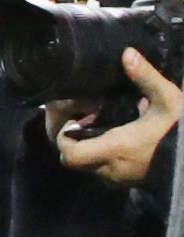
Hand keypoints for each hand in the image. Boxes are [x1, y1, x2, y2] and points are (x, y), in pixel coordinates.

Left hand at [55, 49, 182, 188]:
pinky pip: (104, 172)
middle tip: (89, 122)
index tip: (76, 120)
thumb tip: (127, 52)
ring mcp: (119, 179)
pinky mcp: (128, 183)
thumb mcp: (168, 99)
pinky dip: (103, 158)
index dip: (64, 138)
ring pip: (88, 167)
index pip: (69, 155)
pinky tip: (120, 141)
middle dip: (75, 142)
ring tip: (106, 129)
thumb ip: (145, 77)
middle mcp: (111, 168)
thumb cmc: (180, 130)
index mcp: (115, 148)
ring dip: (90, 150)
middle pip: (73, 162)